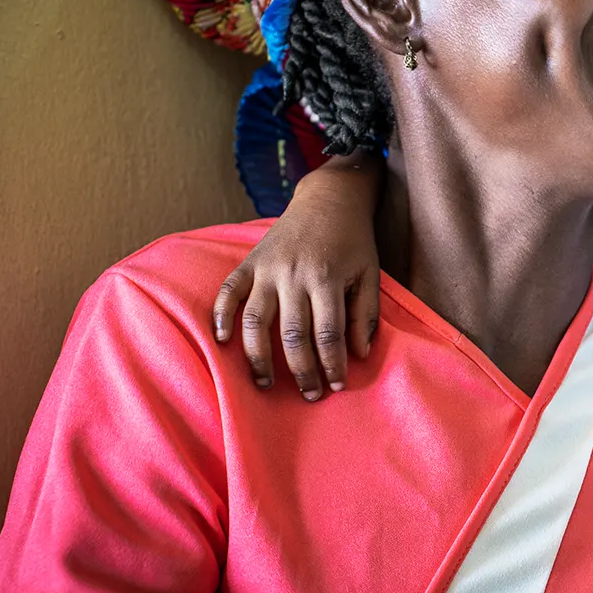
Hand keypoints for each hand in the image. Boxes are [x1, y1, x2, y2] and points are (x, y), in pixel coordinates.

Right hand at [212, 156, 382, 399]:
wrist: (329, 198)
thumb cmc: (353, 241)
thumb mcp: (370, 273)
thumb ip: (365, 315)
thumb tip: (359, 355)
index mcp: (327, 279)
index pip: (328, 334)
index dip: (333, 365)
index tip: (337, 385)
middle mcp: (294, 276)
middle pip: (292, 335)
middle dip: (301, 371)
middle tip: (309, 394)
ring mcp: (267, 269)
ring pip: (256, 321)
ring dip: (258, 357)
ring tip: (263, 383)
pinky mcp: (249, 262)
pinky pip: (229, 292)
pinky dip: (222, 316)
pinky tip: (222, 341)